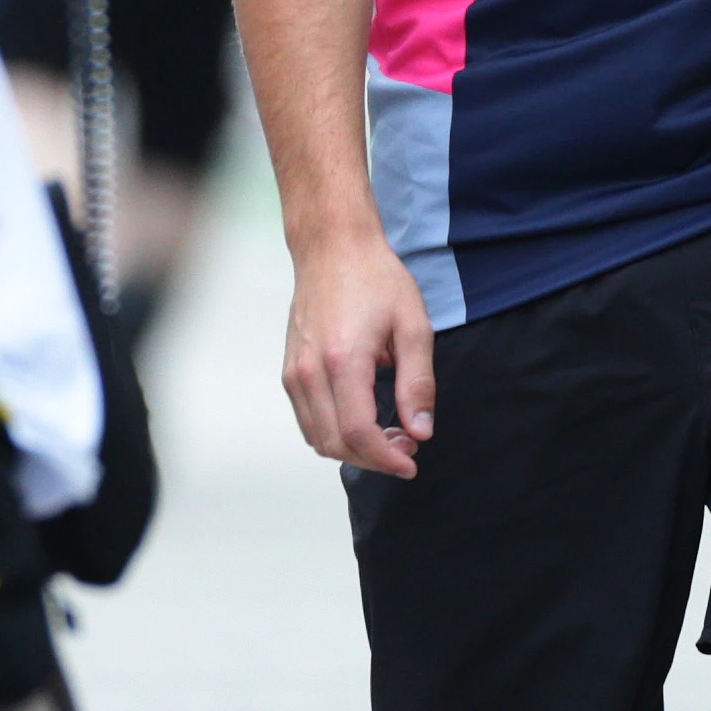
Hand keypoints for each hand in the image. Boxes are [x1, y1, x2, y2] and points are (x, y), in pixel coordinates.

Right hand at [283, 236, 436, 477]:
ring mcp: (294, 371)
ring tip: (387, 434)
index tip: (412, 463)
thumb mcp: (413, 326)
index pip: (358, 432)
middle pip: (335, 443)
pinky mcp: (289, 369)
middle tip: (407, 444)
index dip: (386, 458)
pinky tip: (362, 419)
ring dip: (353, 449)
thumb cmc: (376, 278)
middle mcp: (310, 371)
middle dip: (374, 457)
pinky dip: (333, 433)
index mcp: (343, 360)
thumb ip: (418, 383)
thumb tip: (421, 430)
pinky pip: (307, 419)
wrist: (332, 246)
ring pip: (317, 437)